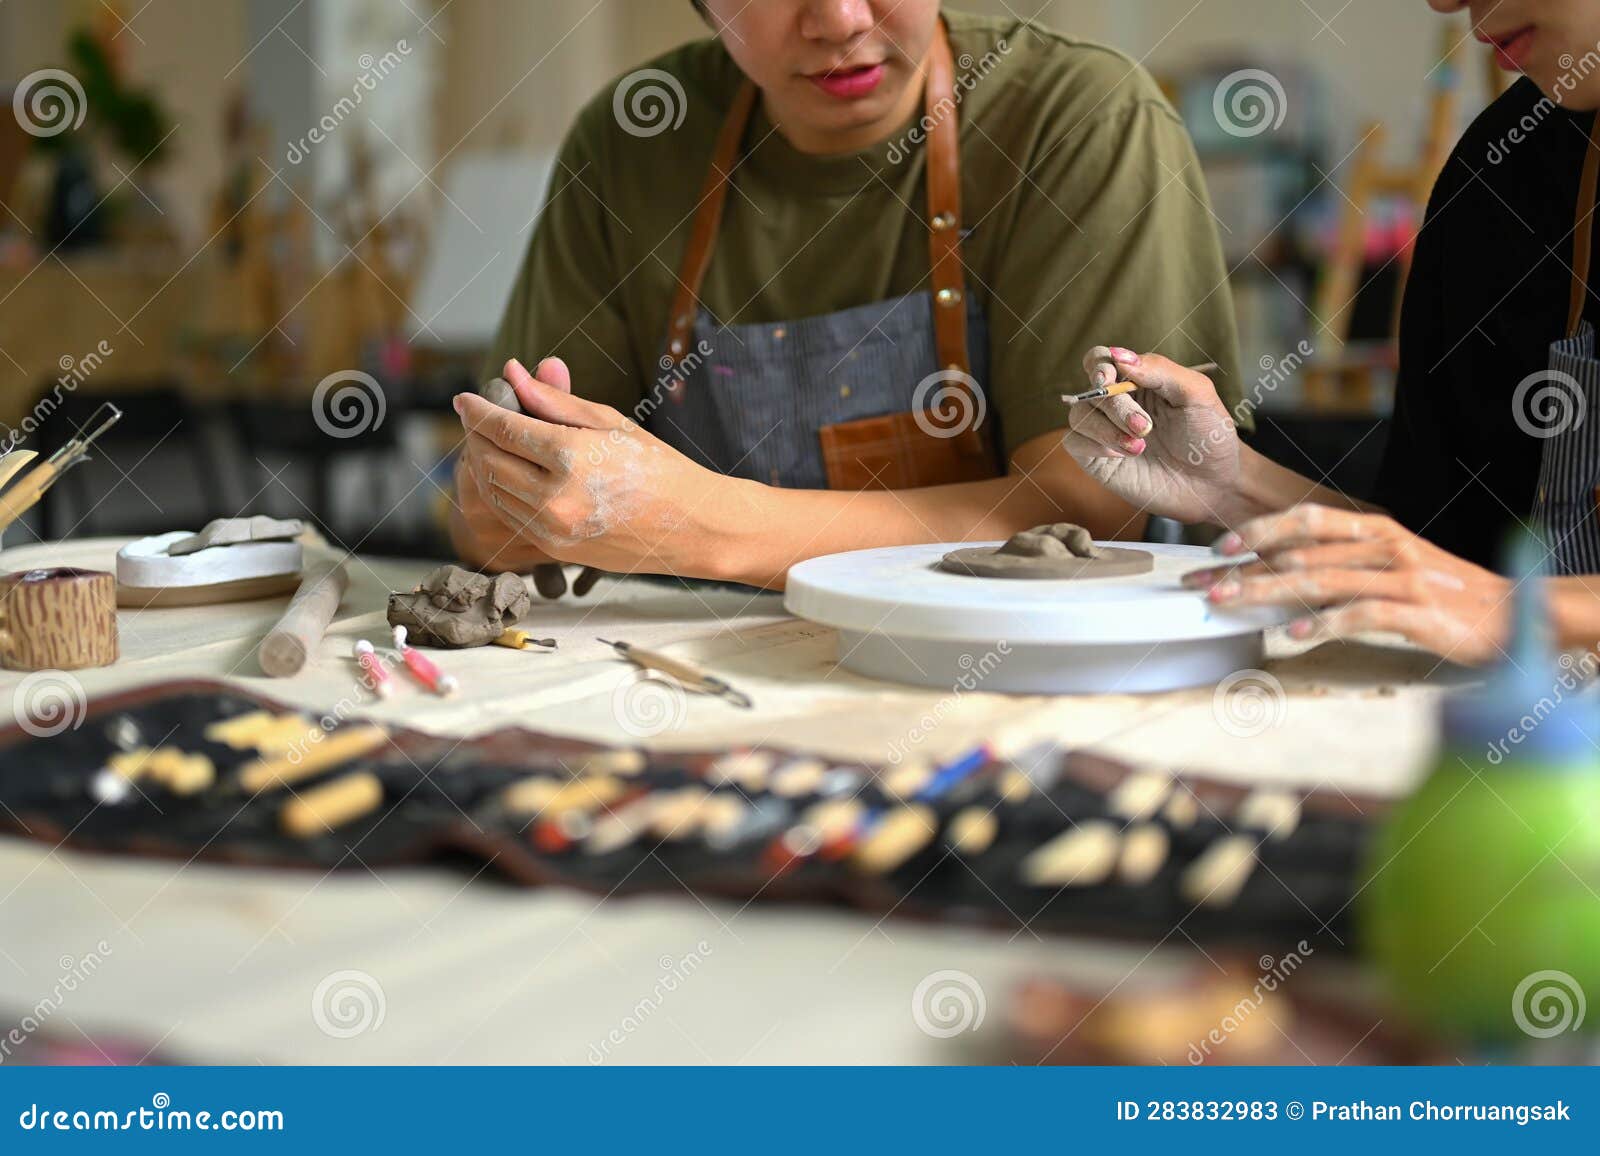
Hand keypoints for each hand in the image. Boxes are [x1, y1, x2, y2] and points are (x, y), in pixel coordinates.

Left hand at [452, 358, 730, 577]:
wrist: (690, 526)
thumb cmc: (658, 468)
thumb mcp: (609, 423)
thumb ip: (554, 401)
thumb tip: (513, 374)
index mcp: (570, 457)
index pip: (503, 428)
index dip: (477, 410)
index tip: (463, 398)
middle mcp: (555, 497)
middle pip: (488, 460)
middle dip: (476, 436)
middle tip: (479, 419)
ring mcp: (552, 528)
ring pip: (492, 491)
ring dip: (485, 464)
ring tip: (495, 444)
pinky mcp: (554, 549)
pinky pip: (510, 516)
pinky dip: (502, 492)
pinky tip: (512, 475)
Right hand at [1065, 347, 1248, 526]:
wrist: (1213, 484)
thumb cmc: (1209, 435)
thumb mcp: (1196, 394)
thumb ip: (1159, 369)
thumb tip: (1118, 355)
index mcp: (1138, 380)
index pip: (1102, 360)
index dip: (1099, 365)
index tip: (1109, 378)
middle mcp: (1118, 403)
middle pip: (1092, 389)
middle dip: (1117, 406)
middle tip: (1145, 427)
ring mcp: (1105, 430)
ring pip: (1080, 415)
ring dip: (1107, 429)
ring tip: (1140, 446)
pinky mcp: (1097, 458)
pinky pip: (1074, 441)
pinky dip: (1095, 445)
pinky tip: (1123, 455)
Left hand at [1183, 504, 1512, 664]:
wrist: (1515, 614)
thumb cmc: (1447, 596)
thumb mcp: (1393, 567)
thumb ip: (1345, 565)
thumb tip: (1285, 575)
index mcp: (1376, 529)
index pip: (1306, 519)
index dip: (1258, 529)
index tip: (1218, 546)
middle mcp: (1385, 546)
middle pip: (1301, 552)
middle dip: (1244, 567)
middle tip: (1202, 582)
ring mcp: (1402, 578)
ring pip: (1320, 580)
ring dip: (1267, 592)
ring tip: (1227, 603)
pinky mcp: (1417, 613)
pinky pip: (1360, 615)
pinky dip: (1323, 623)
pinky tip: (1291, 635)